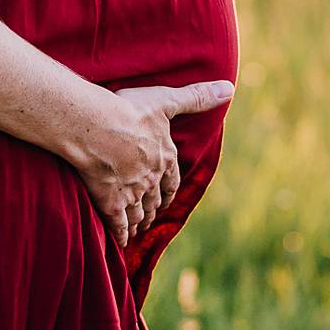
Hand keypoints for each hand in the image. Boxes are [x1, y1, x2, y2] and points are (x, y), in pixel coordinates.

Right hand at [68, 79, 234, 250]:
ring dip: (140, 221)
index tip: (168, 197)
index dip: (170, 189)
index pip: (172, 179)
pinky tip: (121, 240)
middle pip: (155, 198)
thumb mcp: (166, 100)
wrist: (99, 128)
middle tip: (152, 216)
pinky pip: (118, 224)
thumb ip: (197, 97)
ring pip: (139, 213)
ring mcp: (131, 193)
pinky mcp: (111, 203)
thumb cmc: (130, 111)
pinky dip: (121, 233)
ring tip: (139, 228)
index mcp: (165, 156)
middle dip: (154, 207)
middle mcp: (151, 179)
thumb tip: (230, 89)